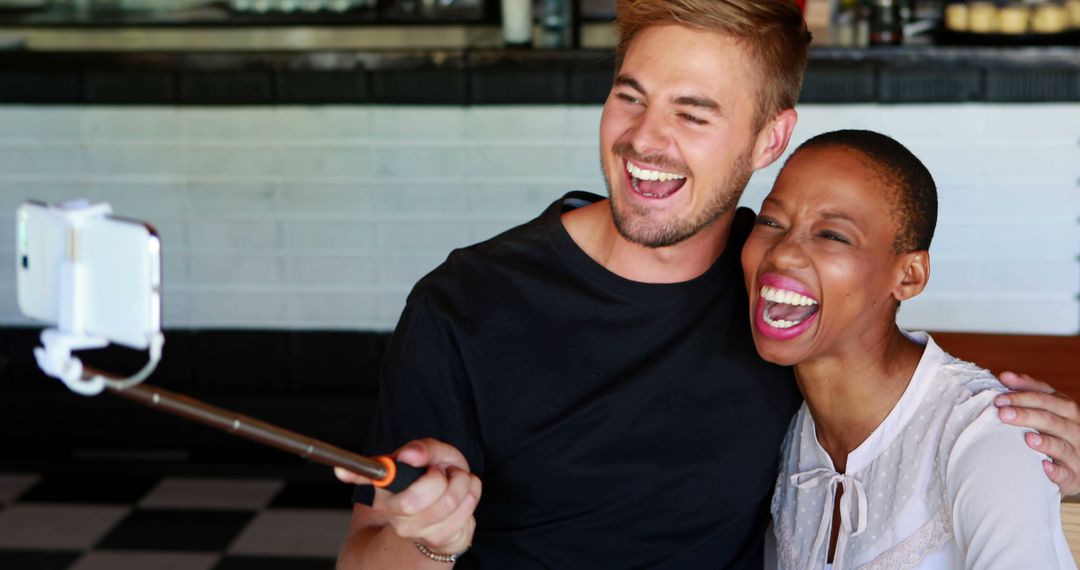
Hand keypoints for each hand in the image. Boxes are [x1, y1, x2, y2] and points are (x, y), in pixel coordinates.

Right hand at [335, 438, 480, 554]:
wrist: (449, 510)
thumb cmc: (437, 478)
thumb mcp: (433, 454)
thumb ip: (423, 449)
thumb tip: (409, 454)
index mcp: (386, 490)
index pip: (368, 481)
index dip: (354, 475)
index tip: (342, 470)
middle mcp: (395, 514)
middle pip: (415, 499)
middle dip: (442, 478)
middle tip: (443, 473)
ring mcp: (415, 532)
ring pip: (448, 504)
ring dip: (463, 484)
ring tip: (457, 481)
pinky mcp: (439, 541)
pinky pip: (464, 517)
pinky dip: (471, 498)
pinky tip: (464, 497)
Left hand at [995, 371, 1079, 494]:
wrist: (1075, 463)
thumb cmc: (1053, 430)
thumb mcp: (1046, 407)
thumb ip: (1027, 390)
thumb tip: (1005, 375)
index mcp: (1067, 409)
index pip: (1046, 398)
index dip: (1022, 397)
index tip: (998, 399)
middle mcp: (1075, 429)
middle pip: (1051, 420)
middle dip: (1026, 415)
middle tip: (1003, 414)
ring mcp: (1076, 453)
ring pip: (1061, 446)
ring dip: (1045, 443)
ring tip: (1027, 438)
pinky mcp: (1074, 476)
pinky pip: (1067, 474)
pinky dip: (1056, 471)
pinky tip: (1044, 467)